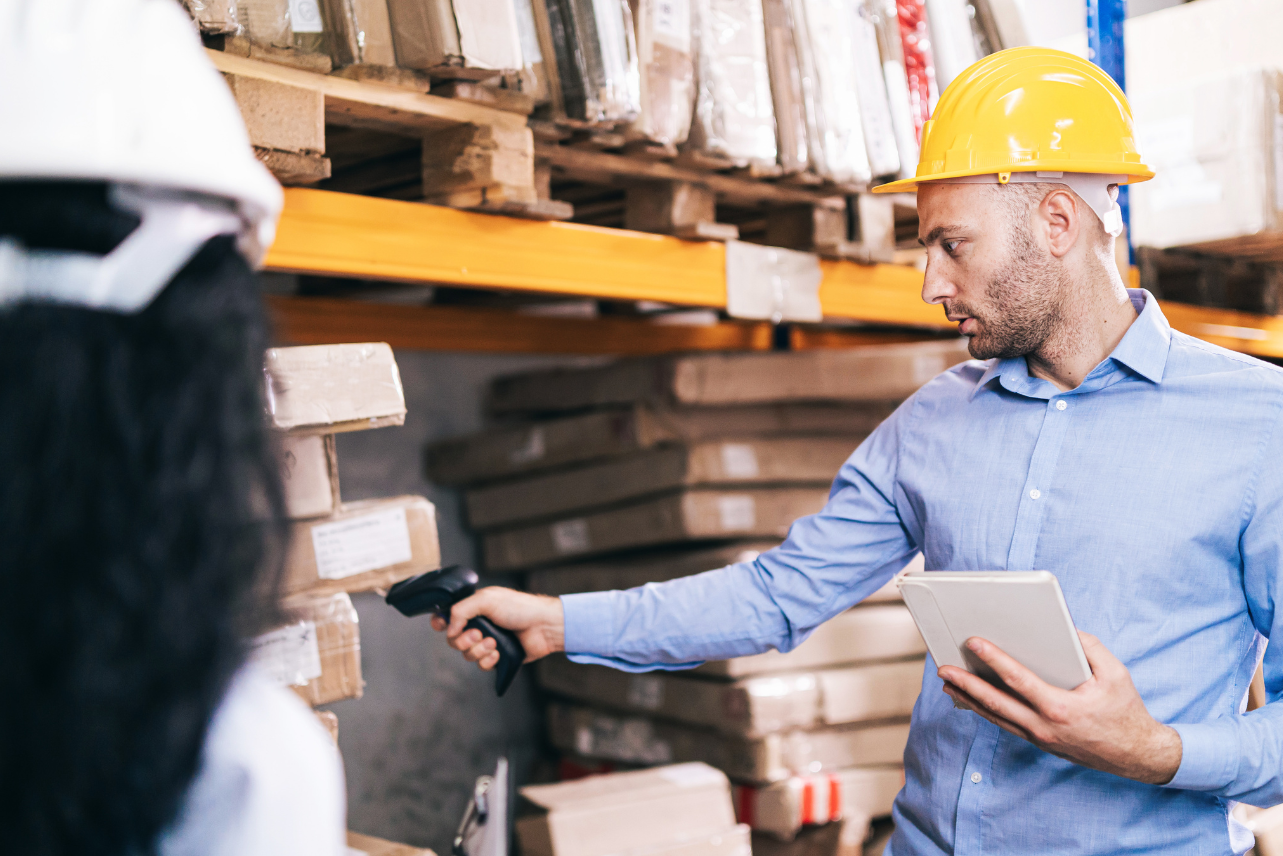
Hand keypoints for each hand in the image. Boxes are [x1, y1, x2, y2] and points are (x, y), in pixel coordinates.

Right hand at [428, 587, 564, 671]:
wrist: (543, 626)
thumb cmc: (520, 608)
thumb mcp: (487, 600)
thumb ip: (461, 610)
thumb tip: (448, 628)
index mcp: (474, 608)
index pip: (447, 616)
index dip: (440, 623)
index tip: (442, 626)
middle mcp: (478, 625)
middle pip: (453, 640)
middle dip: (464, 640)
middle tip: (479, 634)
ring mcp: (487, 641)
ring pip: (467, 654)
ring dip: (479, 650)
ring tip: (495, 642)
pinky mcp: (497, 656)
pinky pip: (481, 665)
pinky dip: (488, 660)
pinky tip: (499, 653)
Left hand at [938, 631, 1181, 784]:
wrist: (1137, 755)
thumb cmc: (1126, 712)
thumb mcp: (1116, 674)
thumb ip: (1090, 648)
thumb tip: (1065, 629)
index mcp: (1060, 708)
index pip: (1018, 679)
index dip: (994, 659)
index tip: (974, 642)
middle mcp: (1044, 726)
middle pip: (995, 703)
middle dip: (966, 684)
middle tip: (943, 667)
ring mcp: (1039, 737)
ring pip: (996, 717)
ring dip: (969, 699)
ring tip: (947, 681)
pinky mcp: (1040, 742)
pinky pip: (1006, 724)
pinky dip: (986, 711)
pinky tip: (972, 699)